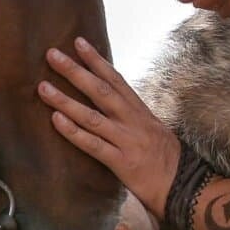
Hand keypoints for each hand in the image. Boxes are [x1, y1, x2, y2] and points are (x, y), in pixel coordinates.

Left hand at [38, 37, 180, 218]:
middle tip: (52, 54)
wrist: (185, 187)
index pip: (116, 79)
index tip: (78, 42)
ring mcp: (127, 140)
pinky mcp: (122, 162)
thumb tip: (113, 103)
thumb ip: (132, 116)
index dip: (96, 60)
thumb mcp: (152, 130)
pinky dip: (74, 132)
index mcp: (140, 111)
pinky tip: (56, 120)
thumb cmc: (167, 160)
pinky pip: (93, 145)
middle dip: (75, 71)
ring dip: (66, 100)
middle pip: (101, 90)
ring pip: (92, 116)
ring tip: (43, 87)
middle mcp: (133, 121)